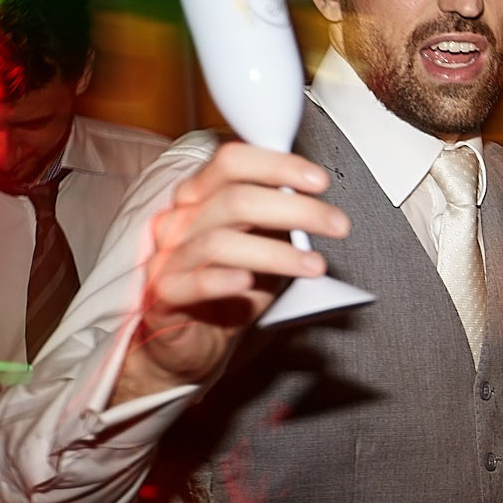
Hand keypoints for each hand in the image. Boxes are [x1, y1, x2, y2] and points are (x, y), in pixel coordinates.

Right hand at [116, 142, 348, 403]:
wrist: (193, 341)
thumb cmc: (231, 287)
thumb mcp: (263, 246)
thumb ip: (278, 220)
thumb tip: (319, 202)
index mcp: (201, 196)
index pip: (232, 162)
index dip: (277, 165)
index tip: (320, 180)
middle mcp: (180, 220)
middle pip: (235, 200)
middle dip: (295, 210)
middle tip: (338, 225)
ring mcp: (169, 257)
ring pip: (220, 243)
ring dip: (276, 253)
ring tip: (316, 266)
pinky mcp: (163, 296)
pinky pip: (189, 284)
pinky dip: (220, 281)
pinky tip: (248, 283)